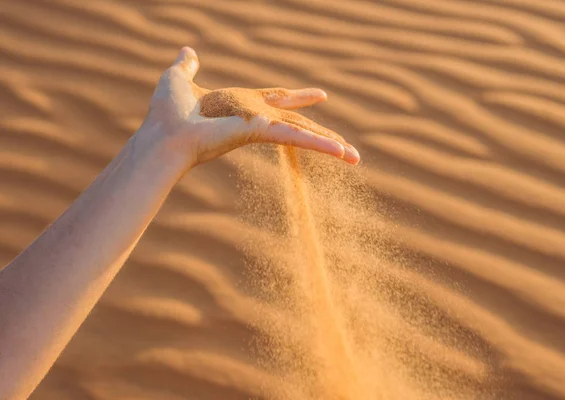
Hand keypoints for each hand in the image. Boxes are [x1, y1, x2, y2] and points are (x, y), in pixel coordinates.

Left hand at [138, 47, 359, 171]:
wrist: (162, 134)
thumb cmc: (166, 113)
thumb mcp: (179, 79)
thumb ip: (188, 66)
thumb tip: (188, 51)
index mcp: (242, 103)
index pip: (278, 97)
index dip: (299, 95)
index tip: (320, 94)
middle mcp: (255, 117)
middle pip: (298, 121)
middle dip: (323, 131)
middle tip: (347, 146)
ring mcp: (260, 126)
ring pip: (303, 133)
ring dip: (330, 144)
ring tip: (355, 157)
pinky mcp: (261, 132)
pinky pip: (296, 136)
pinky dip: (320, 144)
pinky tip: (343, 152)